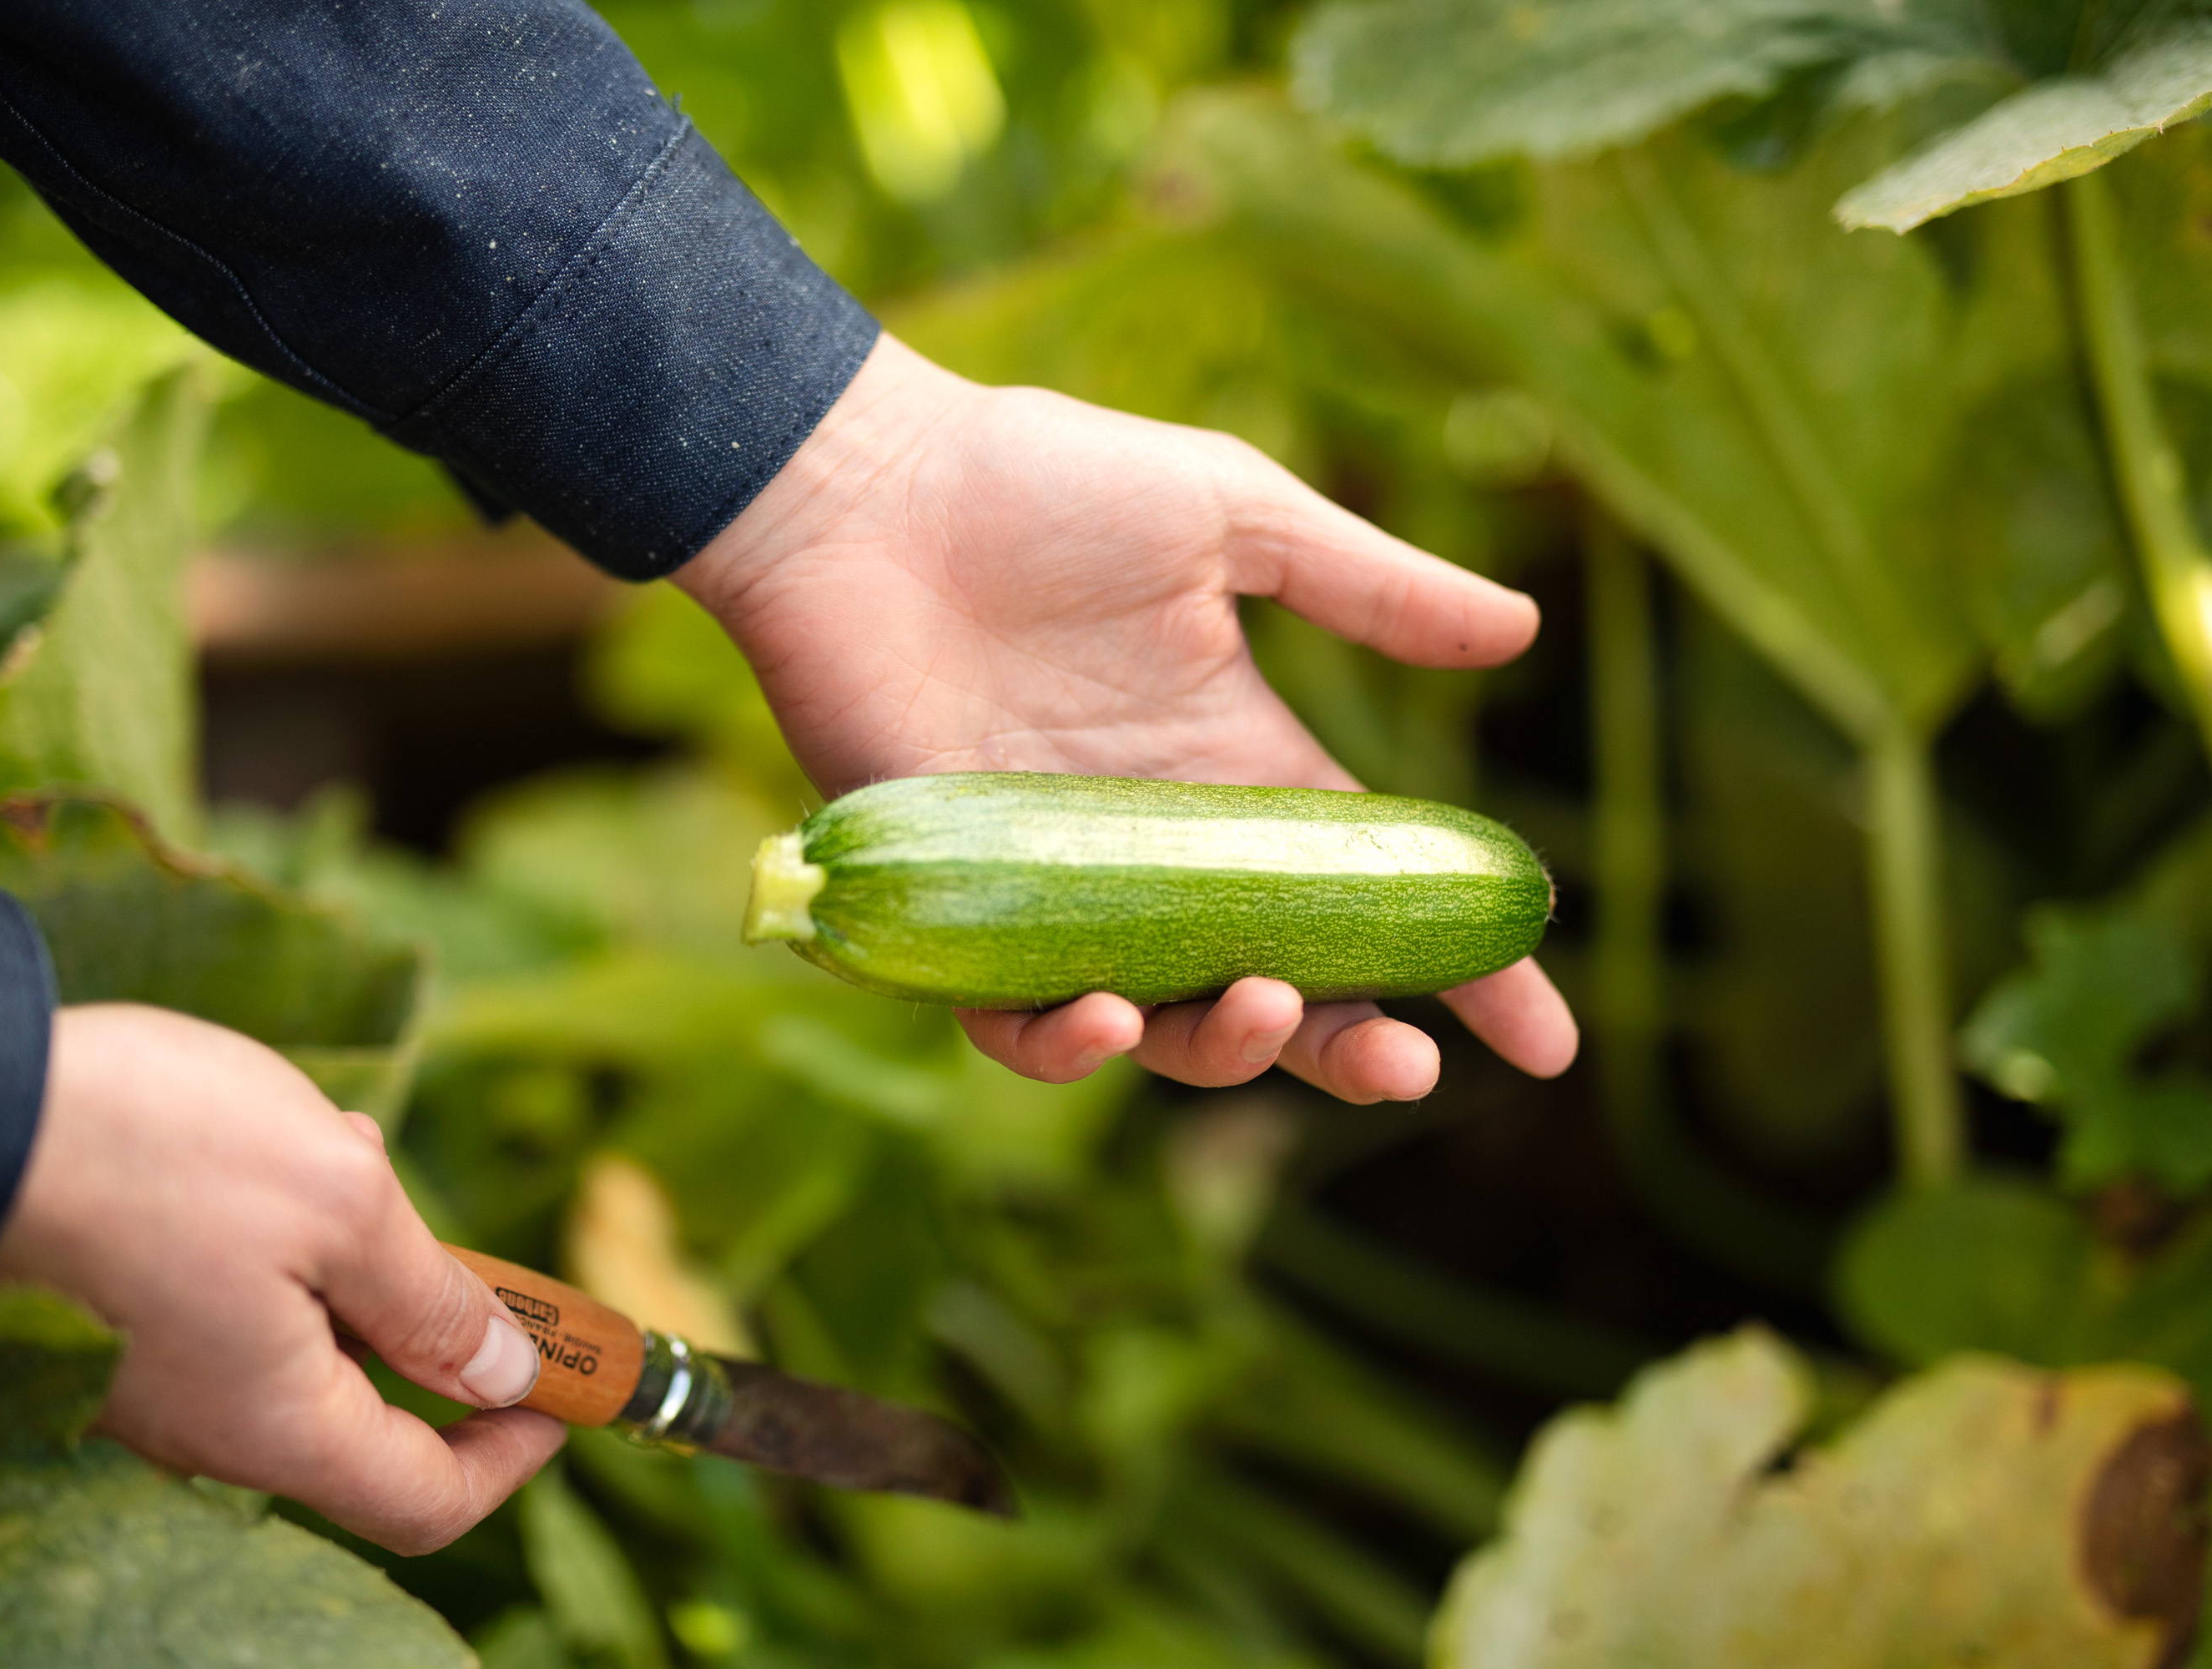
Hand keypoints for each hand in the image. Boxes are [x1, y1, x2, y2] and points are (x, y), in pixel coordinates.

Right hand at [0, 1004, 563, 1553]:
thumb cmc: (156, 1152)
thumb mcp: (342, 1201)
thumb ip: (431, 1298)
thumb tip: (501, 1371)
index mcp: (281, 1425)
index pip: (426, 1502)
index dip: (514, 1457)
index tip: (564, 1391)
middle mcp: (210, 1430)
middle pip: (364, 1421)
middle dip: (429, 1326)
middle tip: (443, 1232)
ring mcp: (152, 1381)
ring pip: (298, 1346)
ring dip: (351, 1260)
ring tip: (338, 1153)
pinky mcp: (110, 1324)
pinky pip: (231, 1311)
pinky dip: (282, 1241)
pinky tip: (267, 1145)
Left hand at [678, 335, 1577, 1101]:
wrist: (864, 490)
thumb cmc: (1037, 484)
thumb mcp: (1232, 518)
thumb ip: (1366, 585)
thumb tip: (1524, 631)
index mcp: (1237, 768)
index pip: (1370, 893)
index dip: (1459, 969)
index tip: (1542, 1038)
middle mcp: (1159, 850)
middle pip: (1281, 989)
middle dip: (1355, 1048)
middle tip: (1405, 1067)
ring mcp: (1058, 887)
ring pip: (1159, 1027)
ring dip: (1227, 1051)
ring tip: (1270, 1010)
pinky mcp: (953, 904)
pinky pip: (1008, 1018)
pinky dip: (1059, 1043)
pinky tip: (1106, 1018)